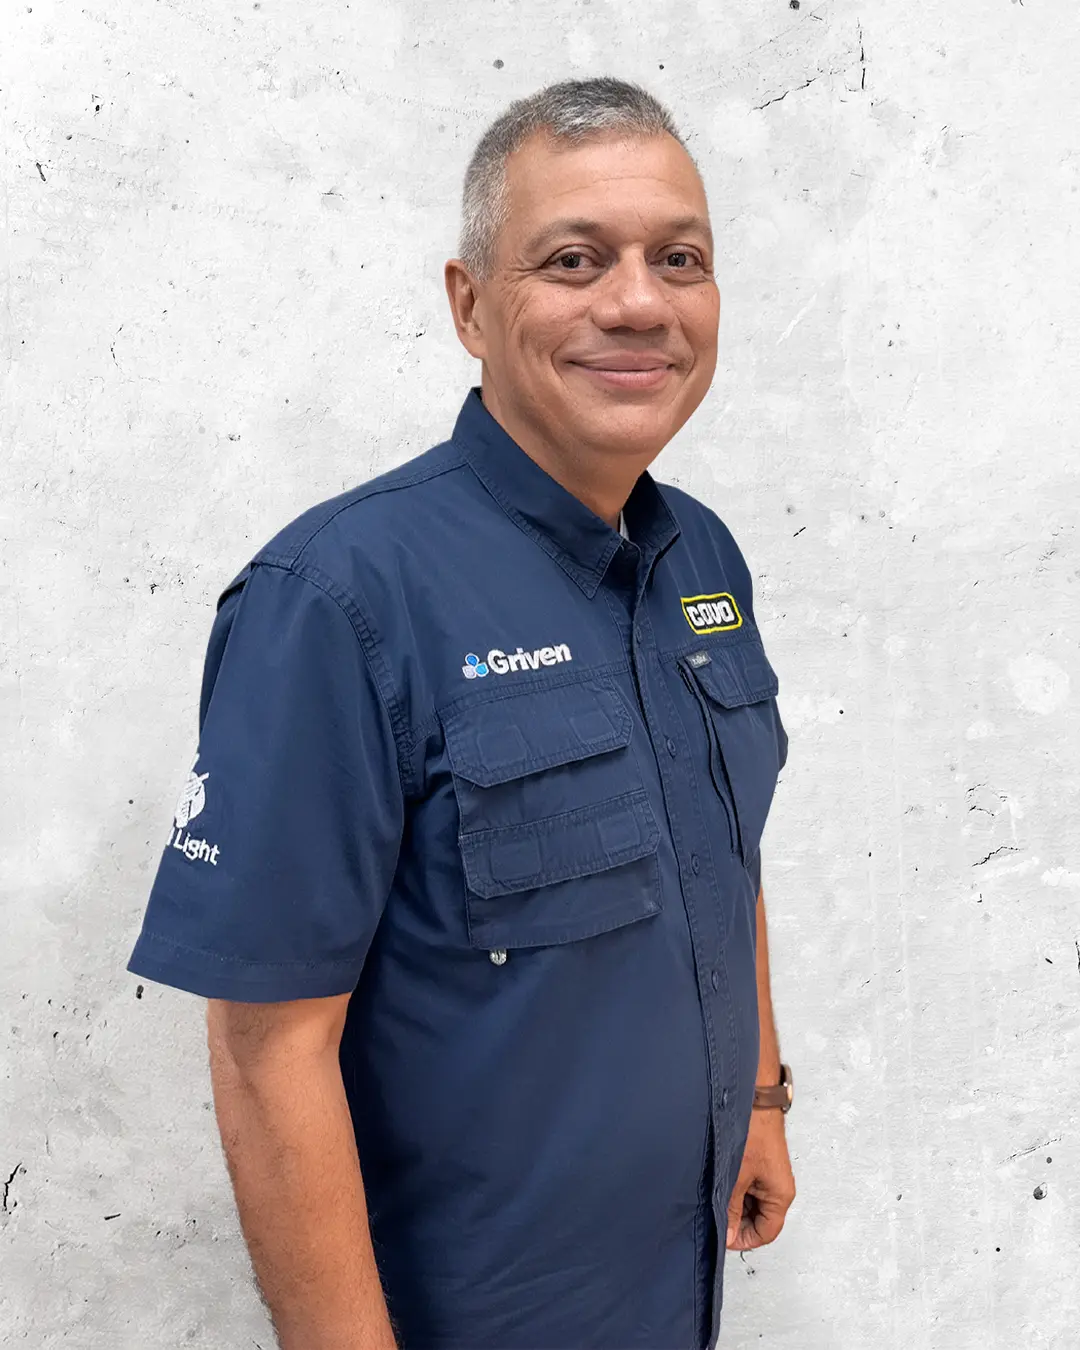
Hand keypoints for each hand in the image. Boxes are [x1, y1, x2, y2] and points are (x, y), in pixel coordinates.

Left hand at [726, 1107, 794, 1250]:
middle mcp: (777, 1187)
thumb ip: (730, 1208)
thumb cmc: (752, 1129)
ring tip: (715, 1194)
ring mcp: (767, 1175)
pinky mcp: (758, 1164)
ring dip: (733, 1203)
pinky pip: (746, 1186)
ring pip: (750, 1203)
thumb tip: (727, 1234)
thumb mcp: (736, 1176)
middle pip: (758, 1219)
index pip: (766, 1232)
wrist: (753, 1097)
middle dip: (736, 1220)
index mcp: (780, 1195)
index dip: (744, 1238)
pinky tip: (719, 1181)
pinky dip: (733, 1188)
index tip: (723, 1237)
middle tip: (715, 1215)